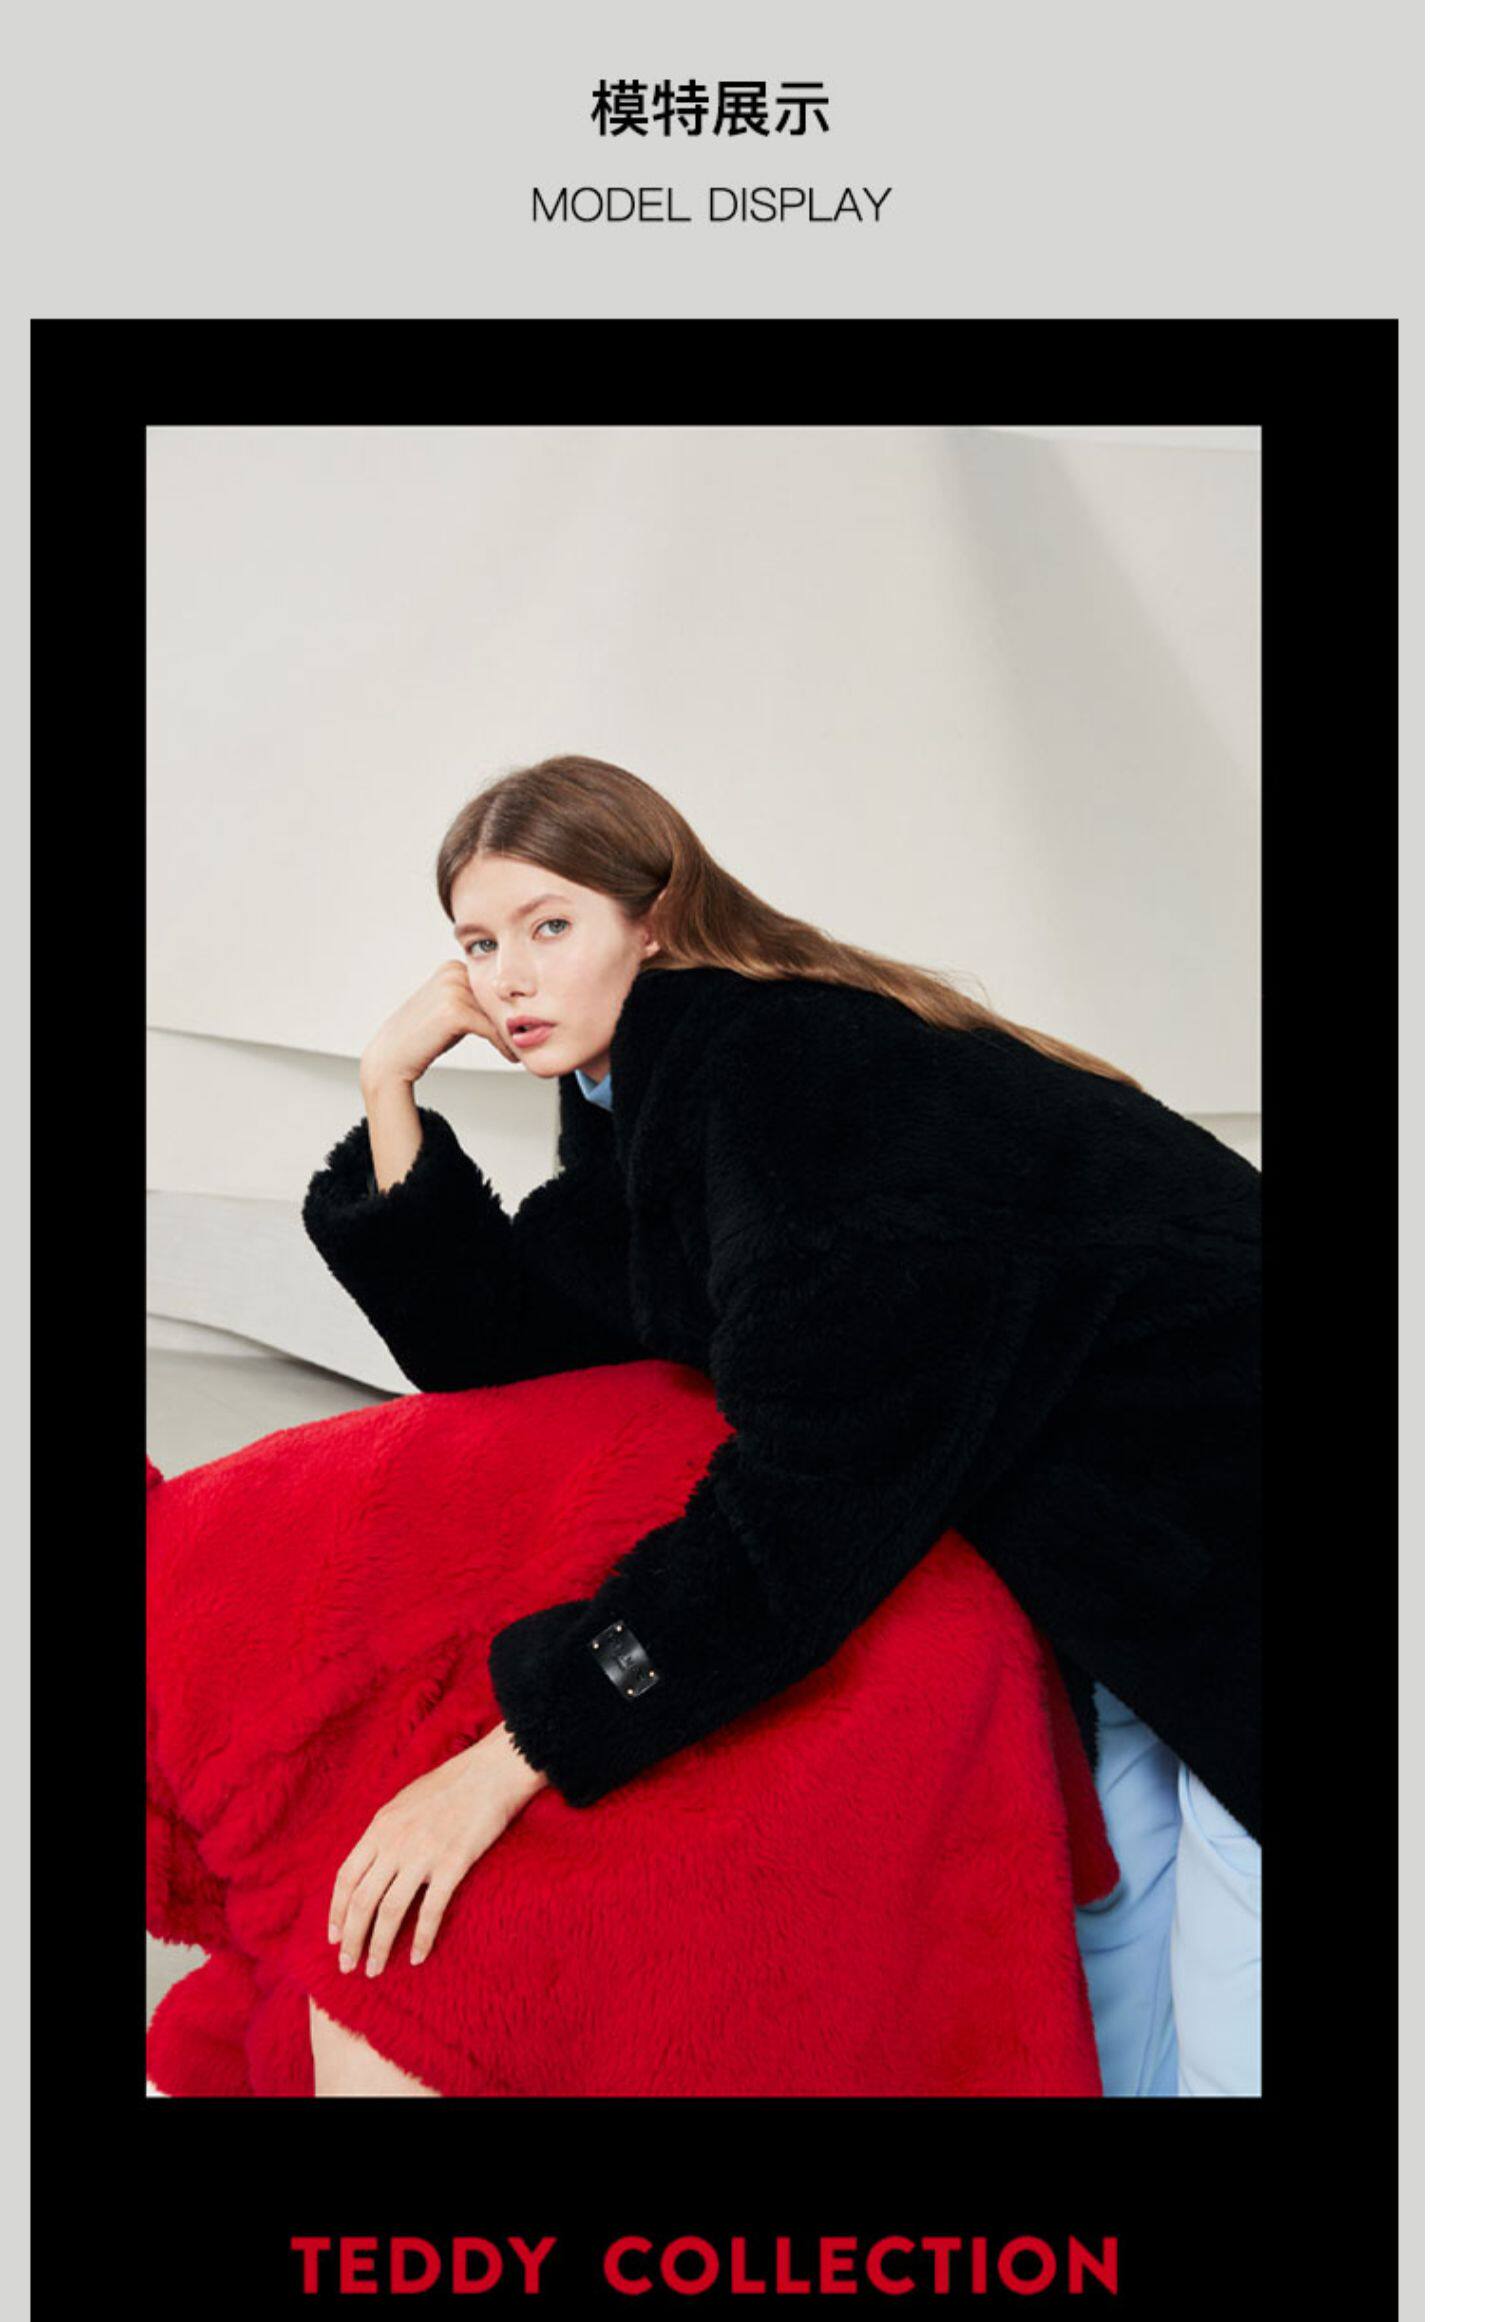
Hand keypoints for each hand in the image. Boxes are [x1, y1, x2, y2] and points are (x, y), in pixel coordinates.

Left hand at [327, 1724, 548, 1975]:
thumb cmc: (450, 1785)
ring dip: (379, 1946)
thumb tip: (371, 1860)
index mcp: (380, 1827)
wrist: (490, 1772)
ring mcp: (422, 1855)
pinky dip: (421, 1938)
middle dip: (351, 1939)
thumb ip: (385, 1832)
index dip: (336, 1912)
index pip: (346, 1878)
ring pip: (389, 1911)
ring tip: (374, 1969)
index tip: (334, 1938)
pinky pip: (430, 1910)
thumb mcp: (404, 1801)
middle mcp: (394, 1843)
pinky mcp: (452, 1864)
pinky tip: (417, 1957)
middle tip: (348, 1967)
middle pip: (362, 1901)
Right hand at [360, 959, 519, 1087]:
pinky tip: (512, 1056)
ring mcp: (453, 990)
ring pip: (497, 1014)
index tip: (532, 1024)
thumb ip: (475, 999)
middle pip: (498, 998)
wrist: (393, 1054)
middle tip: (534, 1039)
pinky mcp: (455, 1011)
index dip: (512, 1007)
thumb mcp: (453, 1007)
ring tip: (524, 1050)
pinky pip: (491, 1029)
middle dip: (516, 1020)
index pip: (495, 986)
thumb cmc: (426, 1035)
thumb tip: (513, 1001)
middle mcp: (453, 972)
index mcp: (454, 966)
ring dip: (513, 1035)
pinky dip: (504, 1044)